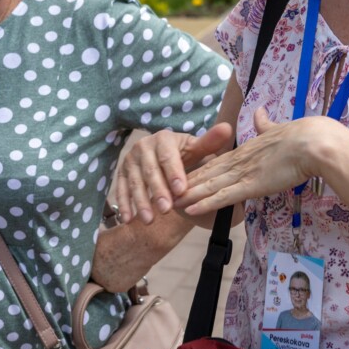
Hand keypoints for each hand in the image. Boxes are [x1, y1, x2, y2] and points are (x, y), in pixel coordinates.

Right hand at [114, 123, 232, 224]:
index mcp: (163, 139)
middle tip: (166, 210)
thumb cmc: (183, 153)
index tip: (181, 190)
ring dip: (140, 201)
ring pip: (134, 182)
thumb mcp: (196, 148)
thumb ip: (210, 142)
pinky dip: (124, 204)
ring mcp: (130, 160)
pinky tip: (128, 219)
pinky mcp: (121, 172)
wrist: (162, 152)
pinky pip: (121, 189)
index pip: (168, 157)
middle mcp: (143, 146)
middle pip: (150, 171)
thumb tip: (227, 129)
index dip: (174, 174)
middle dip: (158, 191)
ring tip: (149, 220)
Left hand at [173, 109, 339, 214]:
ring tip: (169, 204)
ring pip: (208, 186)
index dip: (197, 171)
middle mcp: (239, 160)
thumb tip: (260, 113)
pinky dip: (205, 203)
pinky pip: (223, 196)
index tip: (182, 177)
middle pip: (205, 174)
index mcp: (244, 150)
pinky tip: (190, 209)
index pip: (215, 162)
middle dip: (185, 185)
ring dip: (188, 196)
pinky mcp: (251, 184)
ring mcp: (243, 172)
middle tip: (165, 193)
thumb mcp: (278, 130)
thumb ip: (265, 125)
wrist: (313, 142)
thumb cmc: (302, 137)